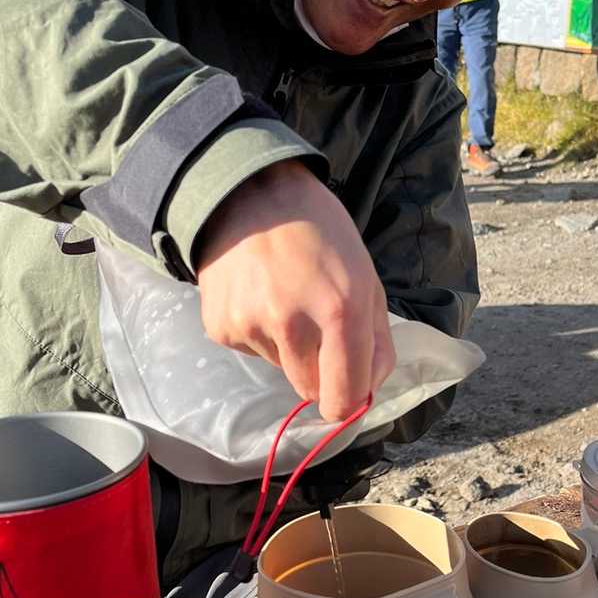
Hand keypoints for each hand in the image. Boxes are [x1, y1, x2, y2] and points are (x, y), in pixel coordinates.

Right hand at [195, 160, 395, 420]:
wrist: (247, 194)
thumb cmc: (318, 230)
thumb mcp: (365, 274)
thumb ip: (375, 339)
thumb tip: (368, 390)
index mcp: (341, 308)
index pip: (344, 393)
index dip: (349, 403)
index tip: (346, 398)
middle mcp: (293, 322)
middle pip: (310, 389)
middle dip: (320, 372)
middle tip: (316, 328)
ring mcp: (251, 325)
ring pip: (281, 368)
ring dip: (289, 347)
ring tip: (284, 297)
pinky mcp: (221, 327)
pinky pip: (251, 350)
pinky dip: (259, 332)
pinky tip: (258, 294)